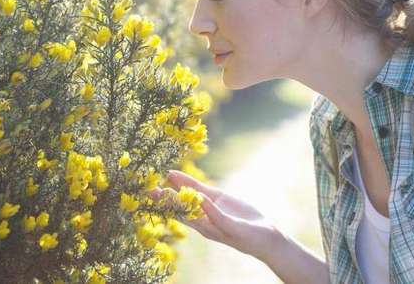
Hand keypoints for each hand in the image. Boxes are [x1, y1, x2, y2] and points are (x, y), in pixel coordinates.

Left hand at [150, 170, 280, 261]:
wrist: (266, 237)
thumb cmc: (249, 238)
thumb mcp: (231, 228)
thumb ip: (215, 216)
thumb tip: (199, 201)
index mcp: (204, 228)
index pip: (180, 215)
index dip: (167, 205)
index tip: (154, 197)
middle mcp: (202, 217)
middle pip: (179, 205)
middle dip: (164, 196)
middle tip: (147, 186)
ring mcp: (209, 207)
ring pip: (188, 194)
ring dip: (176, 185)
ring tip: (162, 174)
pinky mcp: (218, 198)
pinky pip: (201, 189)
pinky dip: (189, 182)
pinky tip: (178, 176)